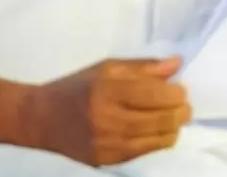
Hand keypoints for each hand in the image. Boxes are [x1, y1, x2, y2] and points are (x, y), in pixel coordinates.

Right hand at [22, 57, 190, 165]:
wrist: (42, 119)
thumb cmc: (77, 87)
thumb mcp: (107, 68)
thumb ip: (143, 67)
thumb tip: (177, 64)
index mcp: (107, 90)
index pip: (156, 93)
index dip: (177, 92)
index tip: (181, 89)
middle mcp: (108, 119)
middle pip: (163, 119)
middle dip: (181, 112)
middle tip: (184, 106)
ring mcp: (108, 144)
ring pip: (159, 140)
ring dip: (173, 128)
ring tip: (172, 118)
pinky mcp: (107, 161)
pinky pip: (145, 152)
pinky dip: (158, 141)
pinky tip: (156, 130)